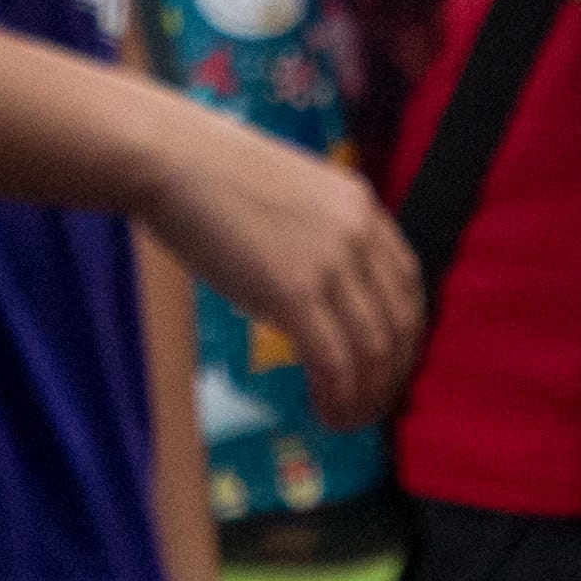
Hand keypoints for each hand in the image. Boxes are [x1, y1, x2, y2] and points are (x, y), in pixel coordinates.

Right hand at [134, 97, 427, 429]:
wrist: (173, 160)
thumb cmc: (213, 177)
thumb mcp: (292, 197)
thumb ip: (320, 238)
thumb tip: (322, 299)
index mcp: (360, 205)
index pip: (407, 282)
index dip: (403, 334)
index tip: (386, 365)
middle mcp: (358, 231)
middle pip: (400, 322)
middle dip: (390, 376)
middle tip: (370, 407)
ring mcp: (329, 261)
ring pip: (373, 349)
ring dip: (366, 397)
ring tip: (345, 419)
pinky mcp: (294, 291)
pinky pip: (334, 360)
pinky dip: (338, 397)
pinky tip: (325, 412)